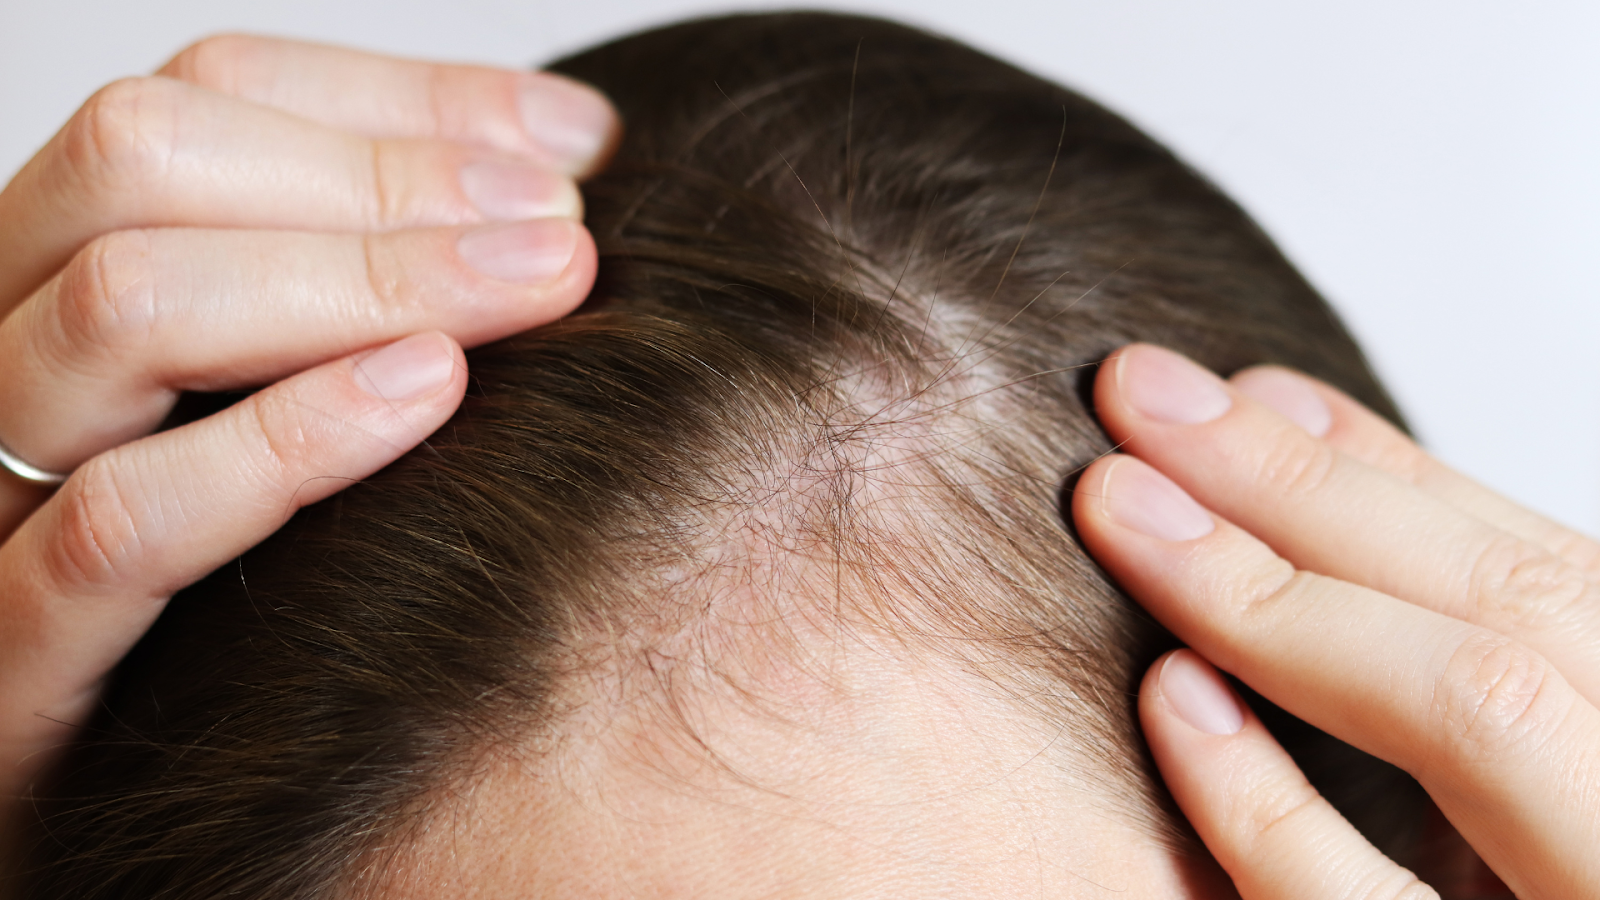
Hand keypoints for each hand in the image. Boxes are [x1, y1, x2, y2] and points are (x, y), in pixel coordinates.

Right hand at [0, 36, 616, 806]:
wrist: (134, 801)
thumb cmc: (244, 575)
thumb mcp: (300, 385)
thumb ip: (393, 266)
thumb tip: (569, 152)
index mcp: (55, 267)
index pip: (200, 103)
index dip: (397, 102)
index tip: (573, 150)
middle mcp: (0, 351)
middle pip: (143, 165)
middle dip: (385, 180)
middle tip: (564, 231)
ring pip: (121, 311)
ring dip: (359, 281)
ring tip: (534, 290)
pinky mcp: (16, 657)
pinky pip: (119, 522)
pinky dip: (285, 441)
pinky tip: (431, 396)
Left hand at [1072, 344, 1598, 898]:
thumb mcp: (1533, 778)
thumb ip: (1449, 646)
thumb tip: (1298, 449)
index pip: (1543, 575)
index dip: (1385, 473)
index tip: (1242, 391)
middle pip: (1499, 604)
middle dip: (1303, 487)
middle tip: (1135, 398)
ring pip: (1470, 711)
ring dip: (1277, 591)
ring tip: (1120, 506)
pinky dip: (1269, 799)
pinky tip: (1169, 700)